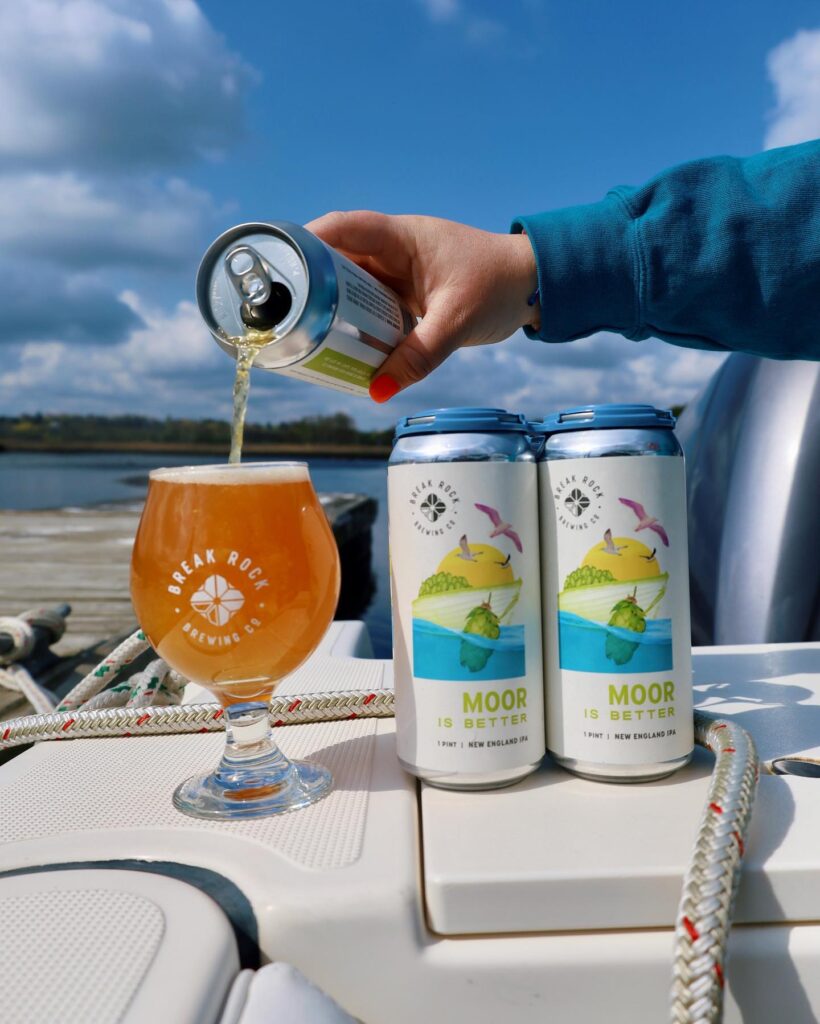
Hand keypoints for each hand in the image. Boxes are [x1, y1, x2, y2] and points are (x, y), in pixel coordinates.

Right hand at [304, 211, 539, 401]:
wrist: (533, 286)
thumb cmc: (499, 287)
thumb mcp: (456, 323)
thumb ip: (417, 357)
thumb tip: (377, 390)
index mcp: (404, 239)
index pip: (346, 227)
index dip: (309, 241)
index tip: (280, 264)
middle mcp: (396, 250)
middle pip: (339, 257)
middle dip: (311, 282)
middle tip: (283, 312)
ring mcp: (400, 271)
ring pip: (353, 284)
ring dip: (332, 305)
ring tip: (303, 332)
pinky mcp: (407, 293)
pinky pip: (371, 304)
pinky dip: (356, 320)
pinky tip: (342, 344)